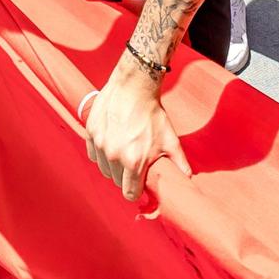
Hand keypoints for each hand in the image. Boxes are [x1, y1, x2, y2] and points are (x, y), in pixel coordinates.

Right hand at [84, 56, 189, 201]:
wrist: (133, 86)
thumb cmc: (152, 113)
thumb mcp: (170, 139)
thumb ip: (179, 161)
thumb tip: (188, 178)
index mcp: (134, 161)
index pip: (129, 193)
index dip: (135, 191)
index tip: (138, 185)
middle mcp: (114, 155)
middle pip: (116, 180)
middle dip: (124, 177)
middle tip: (133, 163)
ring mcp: (101, 143)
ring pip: (104, 168)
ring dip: (112, 165)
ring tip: (122, 152)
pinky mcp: (91, 132)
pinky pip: (93, 154)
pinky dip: (100, 153)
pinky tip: (111, 143)